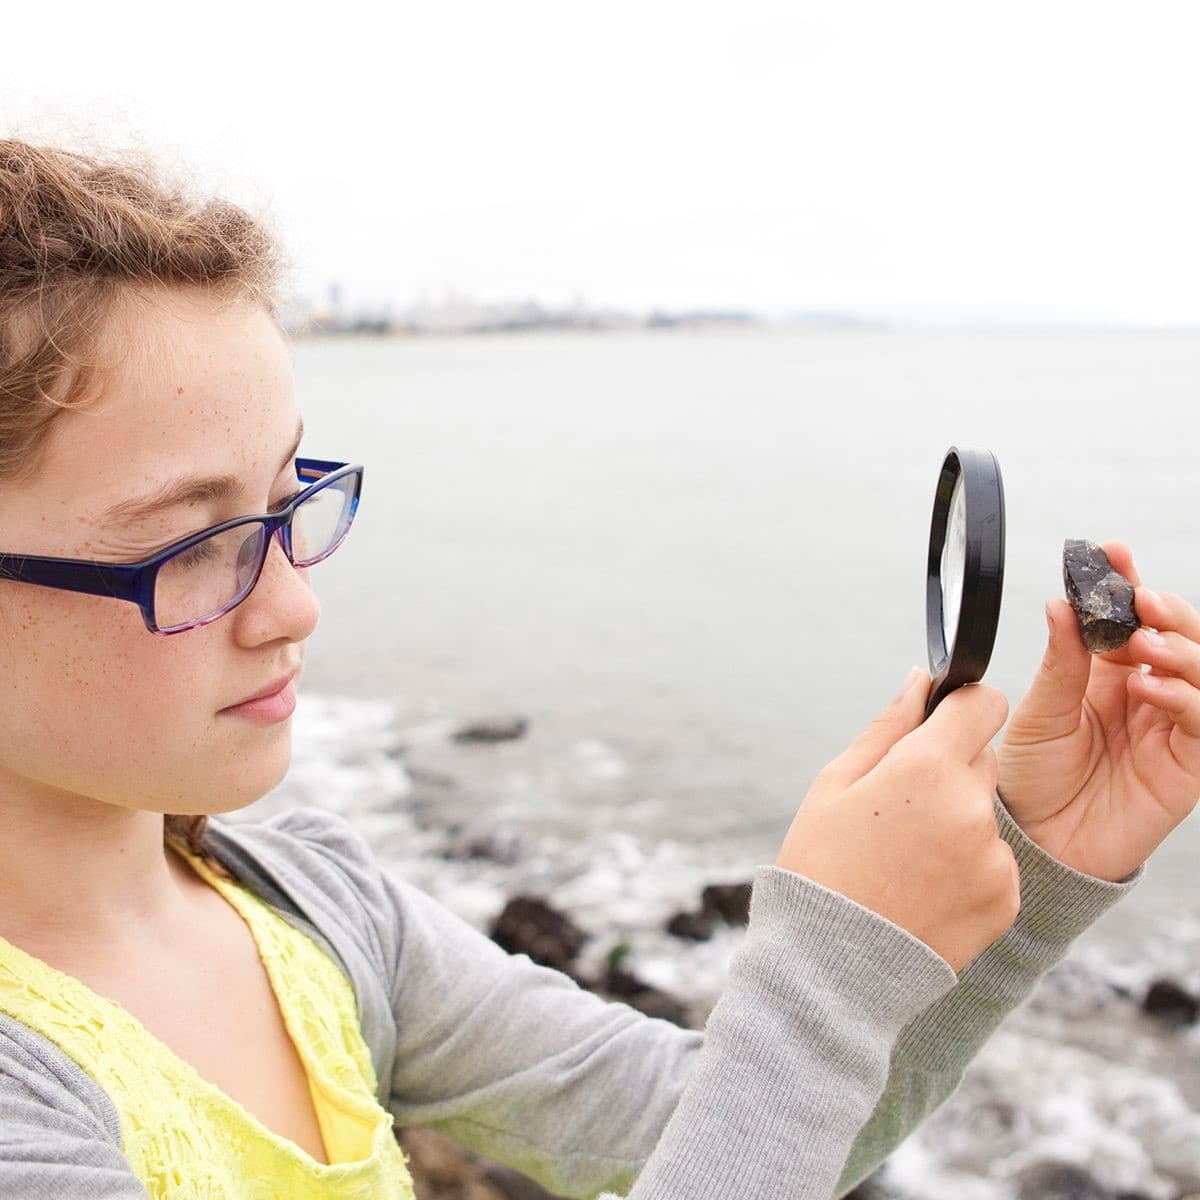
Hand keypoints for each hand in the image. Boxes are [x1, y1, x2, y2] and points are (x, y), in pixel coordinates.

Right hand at [776, 671, 1015, 972]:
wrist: (831, 966)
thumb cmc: (822, 865)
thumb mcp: (835, 784)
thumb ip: (888, 726)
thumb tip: (920, 680)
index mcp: (926, 768)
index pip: (984, 705)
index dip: (963, 707)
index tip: (943, 722)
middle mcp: (972, 808)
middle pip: (983, 758)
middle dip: (949, 769)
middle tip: (900, 807)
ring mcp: (995, 857)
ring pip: (987, 811)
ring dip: (959, 819)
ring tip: (907, 857)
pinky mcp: (1006, 898)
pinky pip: (996, 859)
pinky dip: (968, 865)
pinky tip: (925, 886)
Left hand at [998, 541, 1199, 881]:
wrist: (1037, 842)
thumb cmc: (1033, 777)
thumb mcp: (1040, 713)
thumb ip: (1061, 662)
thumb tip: (1061, 602)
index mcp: (1106, 673)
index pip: (1128, 617)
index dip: (1125, 582)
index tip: (1111, 550)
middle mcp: (1144, 692)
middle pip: (1177, 636)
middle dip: (1164, 610)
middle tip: (1140, 599)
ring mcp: (1169, 726)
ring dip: (1179, 649)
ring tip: (1142, 644)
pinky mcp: (1188, 765)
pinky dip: (1184, 697)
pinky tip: (1149, 687)